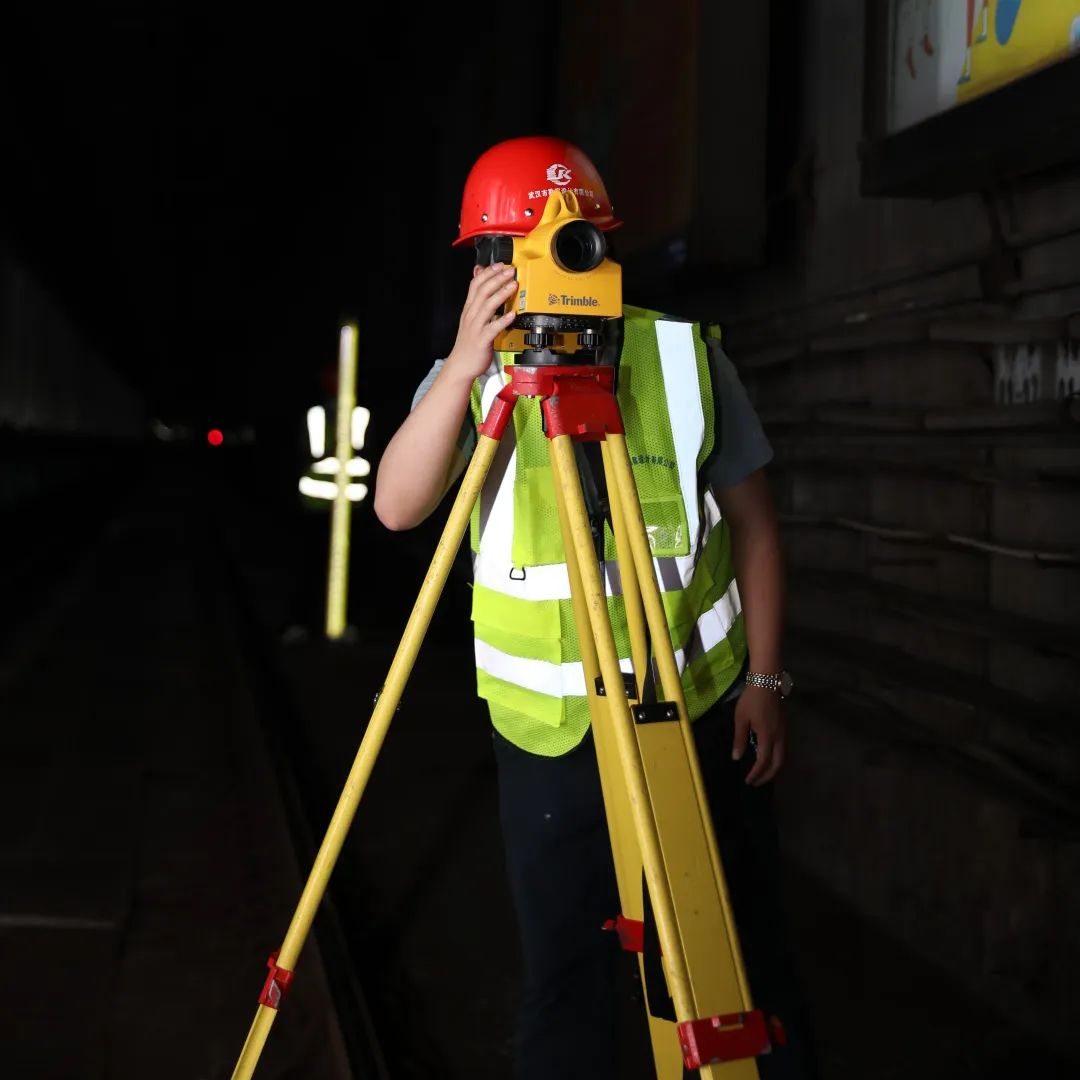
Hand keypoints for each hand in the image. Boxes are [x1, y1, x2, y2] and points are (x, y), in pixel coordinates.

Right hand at [445, 263, 518, 380]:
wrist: (461, 365)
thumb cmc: (469, 343)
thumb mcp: (470, 318)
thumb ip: (477, 300)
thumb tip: (479, 280)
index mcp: (469, 309)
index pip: (476, 284)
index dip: (488, 273)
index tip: (500, 265)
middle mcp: (471, 315)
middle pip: (482, 291)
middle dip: (497, 279)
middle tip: (510, 271)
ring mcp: (476, 327)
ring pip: (488, 306)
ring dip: (501, 294)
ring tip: (513, 286)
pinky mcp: (482, 340)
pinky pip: (493, 328)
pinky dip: (502, 320)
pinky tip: (512, 315)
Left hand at [732, 685, 785, 785]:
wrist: (767, 680)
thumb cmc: (752, 699)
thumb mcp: (741, 719)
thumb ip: (740, 739)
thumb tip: (737, 758)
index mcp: (768, 736)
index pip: (763, 761)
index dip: (756, 773)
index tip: (748, 781)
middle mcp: (779, 737)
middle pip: (778, 763)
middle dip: (768, 775)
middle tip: (756, 782)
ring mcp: (784, 731)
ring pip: (782, 756)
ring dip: (773, 767)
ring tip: (761, 772)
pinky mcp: (784, 726)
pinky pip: (782, 748)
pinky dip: (775, 757)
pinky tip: (766, 756)